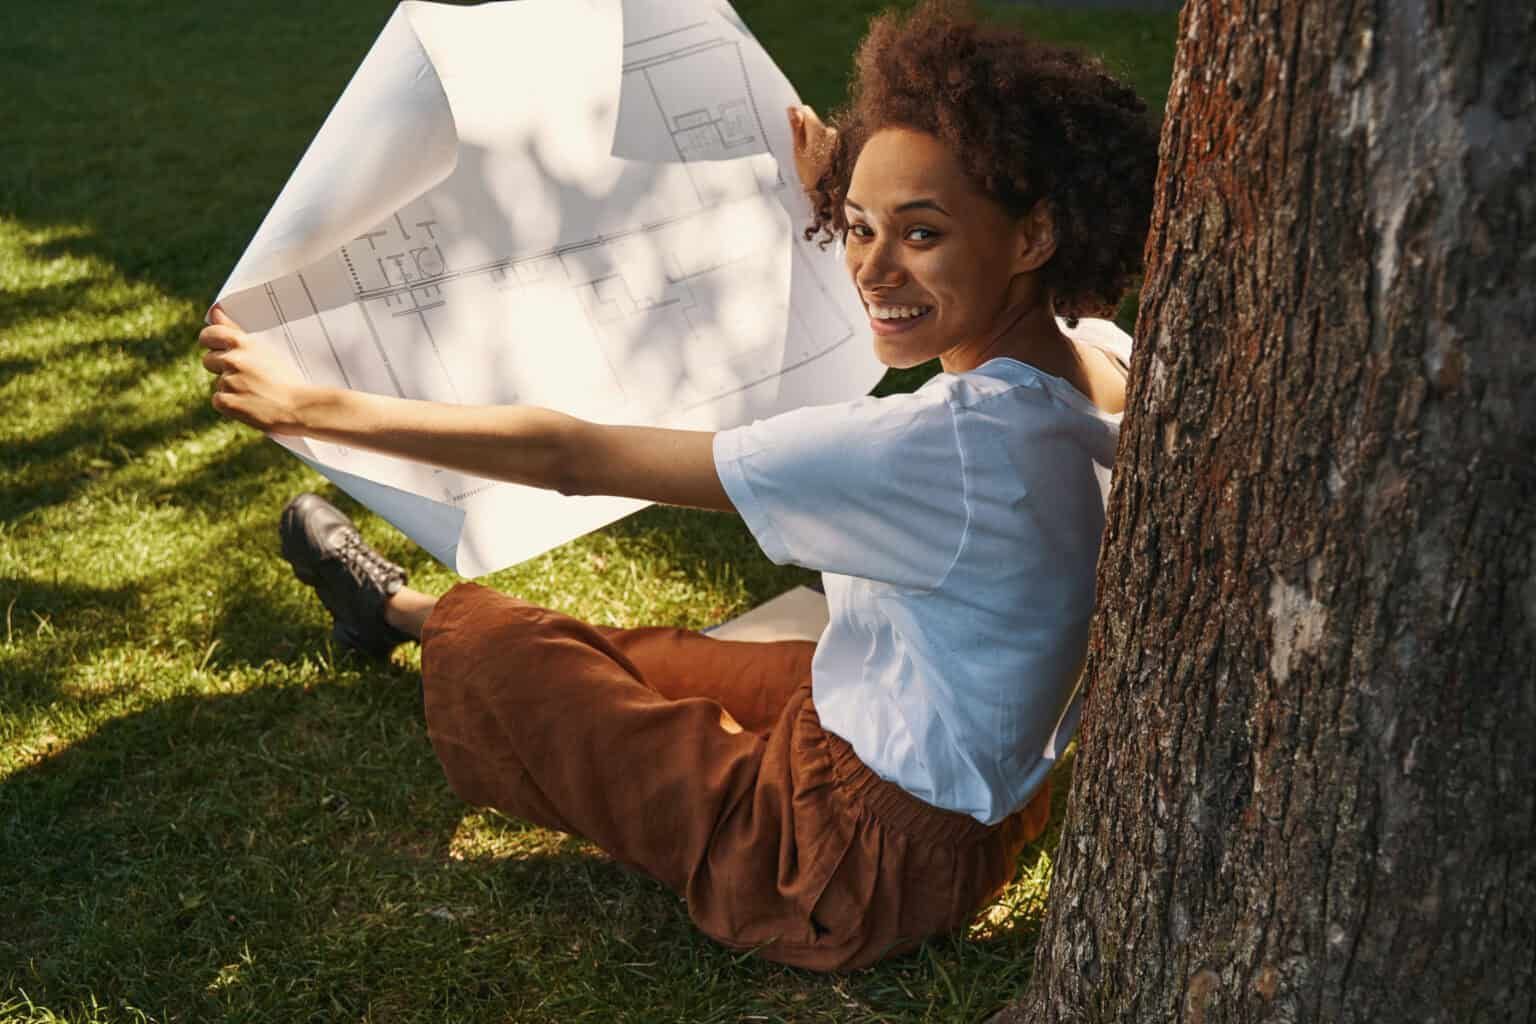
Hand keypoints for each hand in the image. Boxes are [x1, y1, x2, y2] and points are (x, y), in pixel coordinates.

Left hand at [199, 306, 310, 434]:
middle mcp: (233, 360)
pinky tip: (250, 404)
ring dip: (231, 387)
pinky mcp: (227, 402)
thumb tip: (214, 312)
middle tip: (246, 375)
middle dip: (221, 367)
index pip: (209, 334)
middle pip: (209, 360)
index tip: (218, 348)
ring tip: (255, 392)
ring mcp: (229, 382)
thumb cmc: (286, 377)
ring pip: (219, 382)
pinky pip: (219, 400)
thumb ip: (235, 330)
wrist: (300, 407)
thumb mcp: (265, 349)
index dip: (211, 342)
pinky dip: (231, 405)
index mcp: (242, 343)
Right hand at [787, 105, 835, 193]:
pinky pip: (832, 144)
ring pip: (824, 135)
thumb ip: (796, 129)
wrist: (833, 195)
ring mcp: (840, 140)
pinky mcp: (845, 149)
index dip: (798, 120)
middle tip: (804, 153)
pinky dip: (827, 150)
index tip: (795, 132)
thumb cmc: (812, 177)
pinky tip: (824, 164)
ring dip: (818, 143)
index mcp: (818, 130)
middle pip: (816, 124)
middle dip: (809, 134)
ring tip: (814, 162)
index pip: (806, 111)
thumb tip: (792, 109)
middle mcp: (832, 132)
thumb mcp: (798, 153)